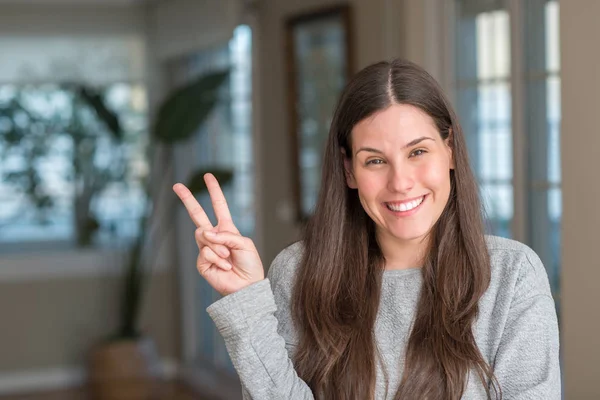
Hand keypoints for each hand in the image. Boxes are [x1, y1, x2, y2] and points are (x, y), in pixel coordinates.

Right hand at [173, 173, 263, 295]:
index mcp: (226, 229)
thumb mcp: (244, 244)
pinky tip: (224, 266)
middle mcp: (214, 236)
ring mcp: (206, 248)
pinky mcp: (201, 262)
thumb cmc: (249, 264)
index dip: (214, 191)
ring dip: (218, 247)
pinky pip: (205, 252)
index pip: (219, 206)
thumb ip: (226, 235)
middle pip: (197, 214)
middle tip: (176, 185)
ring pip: (203, 236)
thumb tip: (204, 232)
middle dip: (187, 199)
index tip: (208, 176)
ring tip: (228, 257)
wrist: (247, 286)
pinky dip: (217, 258)